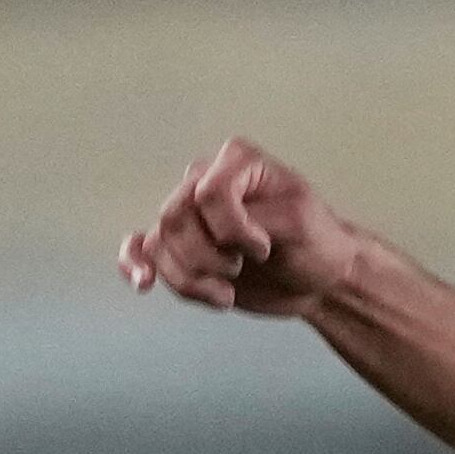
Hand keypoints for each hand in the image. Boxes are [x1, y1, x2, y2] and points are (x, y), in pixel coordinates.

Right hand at [119, 138, 363, 315]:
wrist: (318, 280)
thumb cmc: (316, 243)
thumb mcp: (298, 222)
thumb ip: (252, 218)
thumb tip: (213, 232)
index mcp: (237, 161)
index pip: (208, 193)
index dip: (232, 230)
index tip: (264, 248)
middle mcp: (206, 180)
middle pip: (176, 218)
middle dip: (208, 257)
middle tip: (242, 268)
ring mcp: (191, 214)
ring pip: (159, 243)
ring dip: (191, 278)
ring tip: (226, 292)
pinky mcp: (182, 247)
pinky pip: (142, 249)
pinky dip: (136, 264)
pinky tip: (143, 283)